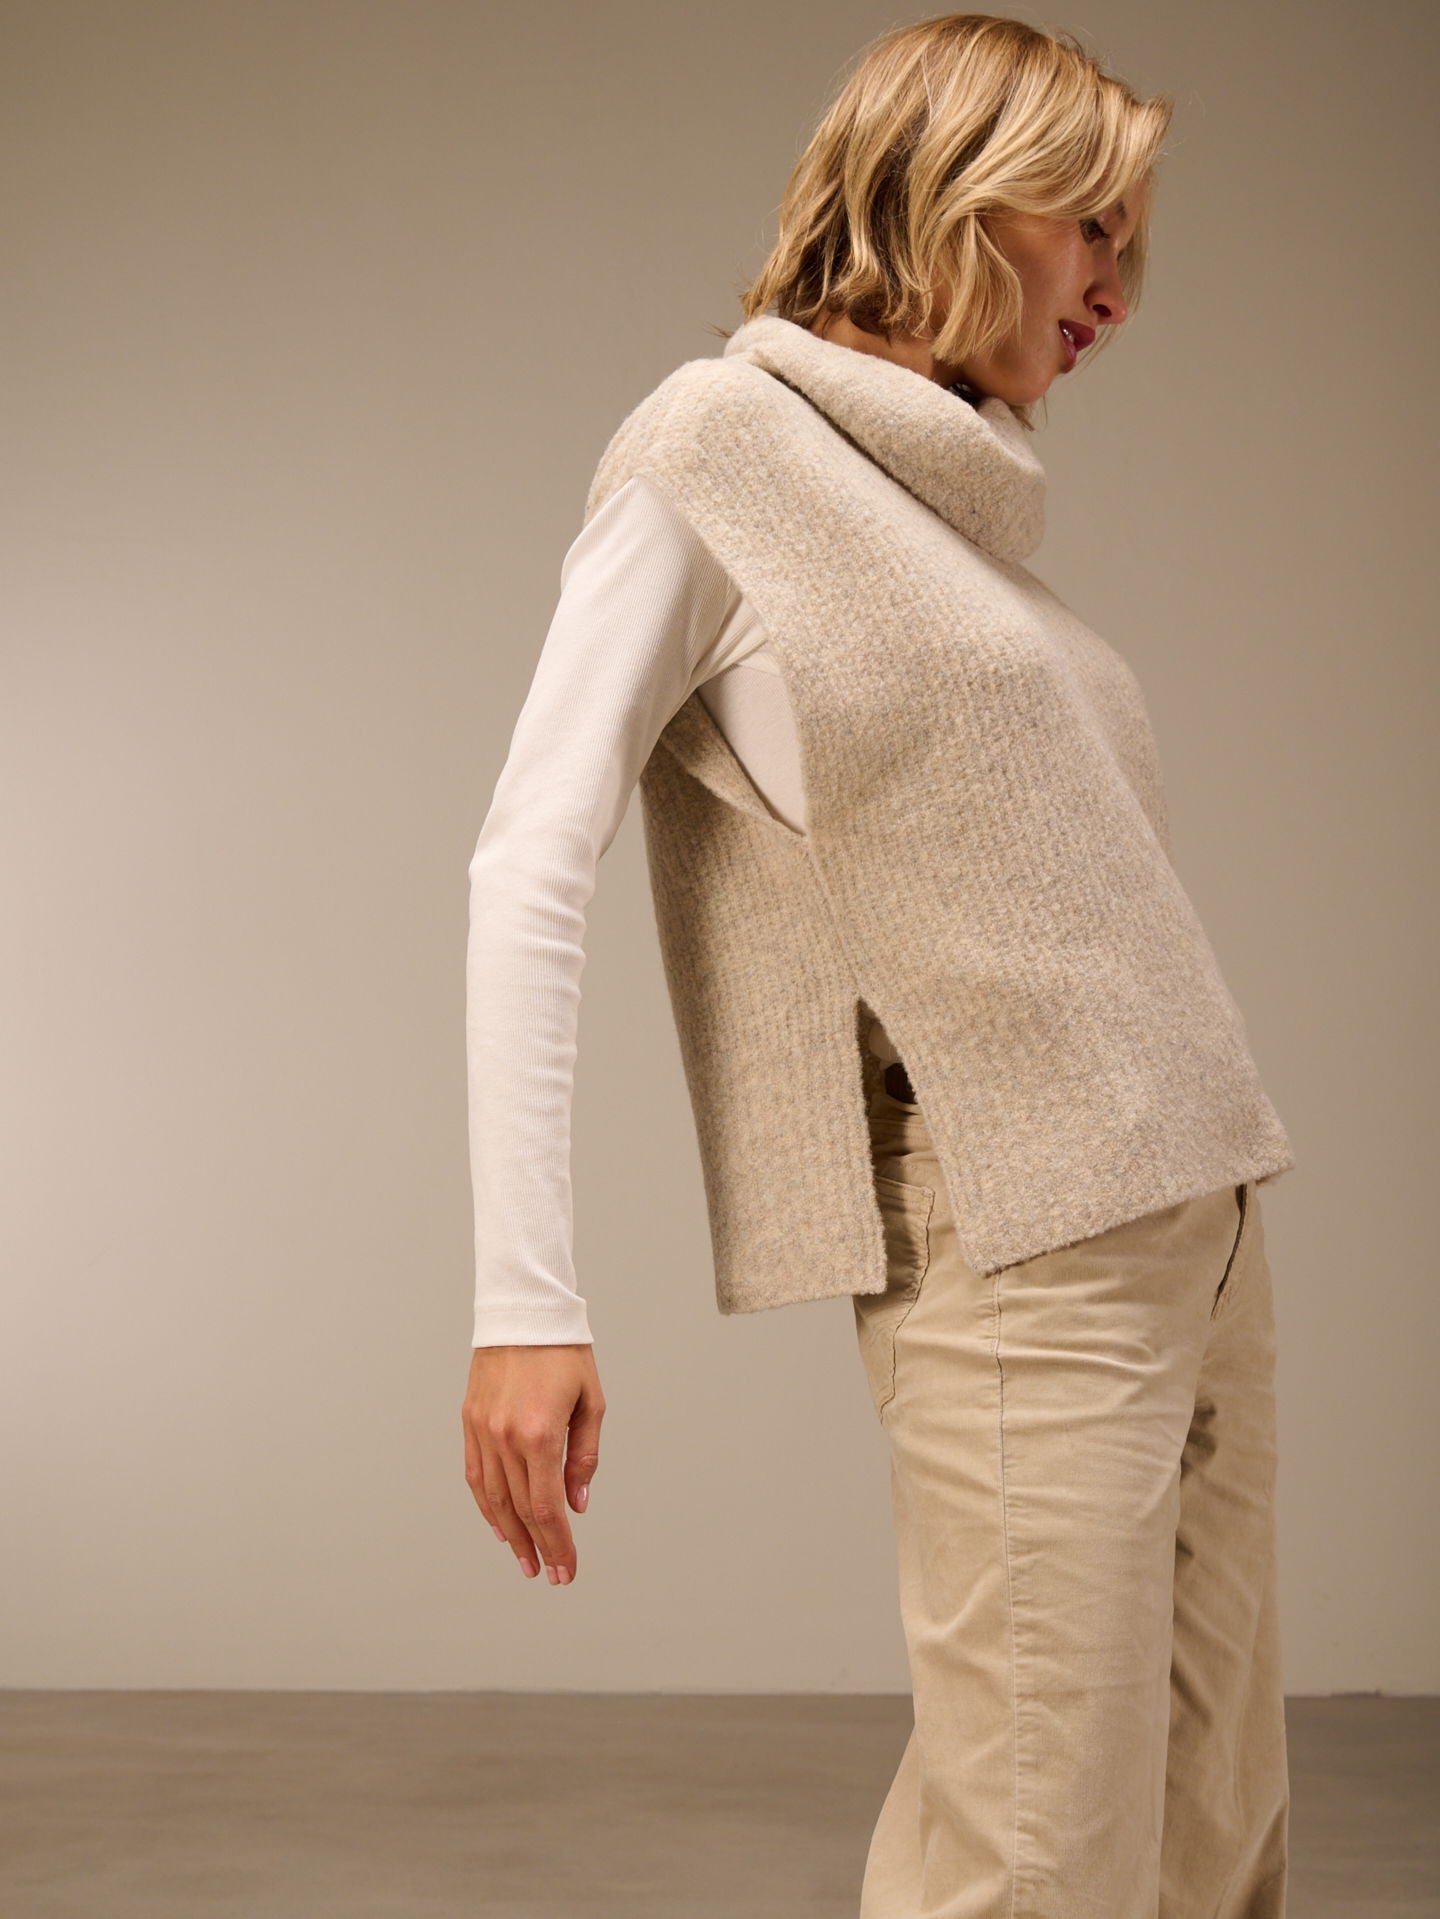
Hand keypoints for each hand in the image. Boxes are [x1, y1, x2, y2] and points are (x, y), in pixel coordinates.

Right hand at [461, 1343, 604, 1585]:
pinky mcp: (470, 1420)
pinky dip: (486, 1505)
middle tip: (551, 1574)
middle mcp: (505, 1437)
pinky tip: (499, 1525)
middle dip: (538, 1547)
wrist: (524, 1311)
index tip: (567, 1568)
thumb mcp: (590, 1402)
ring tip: (526, 1560)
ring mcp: (483, 1430)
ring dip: (510, 1535)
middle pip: (520, 1509)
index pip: (546, 1507)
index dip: (558, 1543)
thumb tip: (577, 1504)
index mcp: (539, 1433)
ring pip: (493, 1498)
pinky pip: (475, 1474)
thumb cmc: (564, 1352)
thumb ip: (584, 1456)